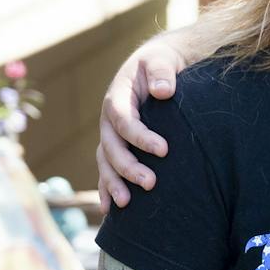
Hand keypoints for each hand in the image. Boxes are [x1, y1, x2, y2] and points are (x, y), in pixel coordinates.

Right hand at [96, 39, 186, 212]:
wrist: (154, 66)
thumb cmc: (160, 63)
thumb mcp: (161, 60)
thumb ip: (161, 72)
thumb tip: (164, 91)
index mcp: (117, 98)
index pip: (124, 121)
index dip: (140, 137)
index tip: (164, 150)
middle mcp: (109, 120)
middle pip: (112, 147)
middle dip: (128, 167)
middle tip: (151, 183)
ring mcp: (110, 134)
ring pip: (106, 162)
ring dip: (114, 183)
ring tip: (127, 203)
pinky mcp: (116, 145)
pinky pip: (106, 168)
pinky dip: (106, 188)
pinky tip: (109, 209)